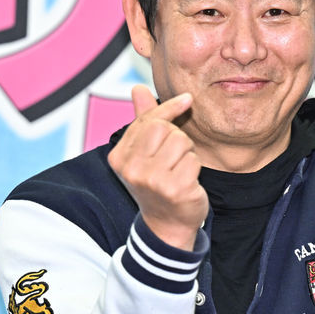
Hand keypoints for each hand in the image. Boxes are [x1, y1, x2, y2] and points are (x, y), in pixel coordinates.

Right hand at [108, 85, 208, 250]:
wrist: (167, 224)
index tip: (187, 100)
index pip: (148, 120)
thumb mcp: (144, 153)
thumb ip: (143, 120)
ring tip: (180, 169)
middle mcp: (132, 169)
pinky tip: (187, 182)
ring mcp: (152, 181)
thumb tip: (137, 89)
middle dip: (177, 137)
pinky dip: (195, 168)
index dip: (170, 108)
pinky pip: (193, 160)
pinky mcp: (174, 189)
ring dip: (187, 153)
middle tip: (175, 157)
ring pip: (181, 142)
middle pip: (165, 128)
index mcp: (119, 157)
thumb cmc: (158, 183)